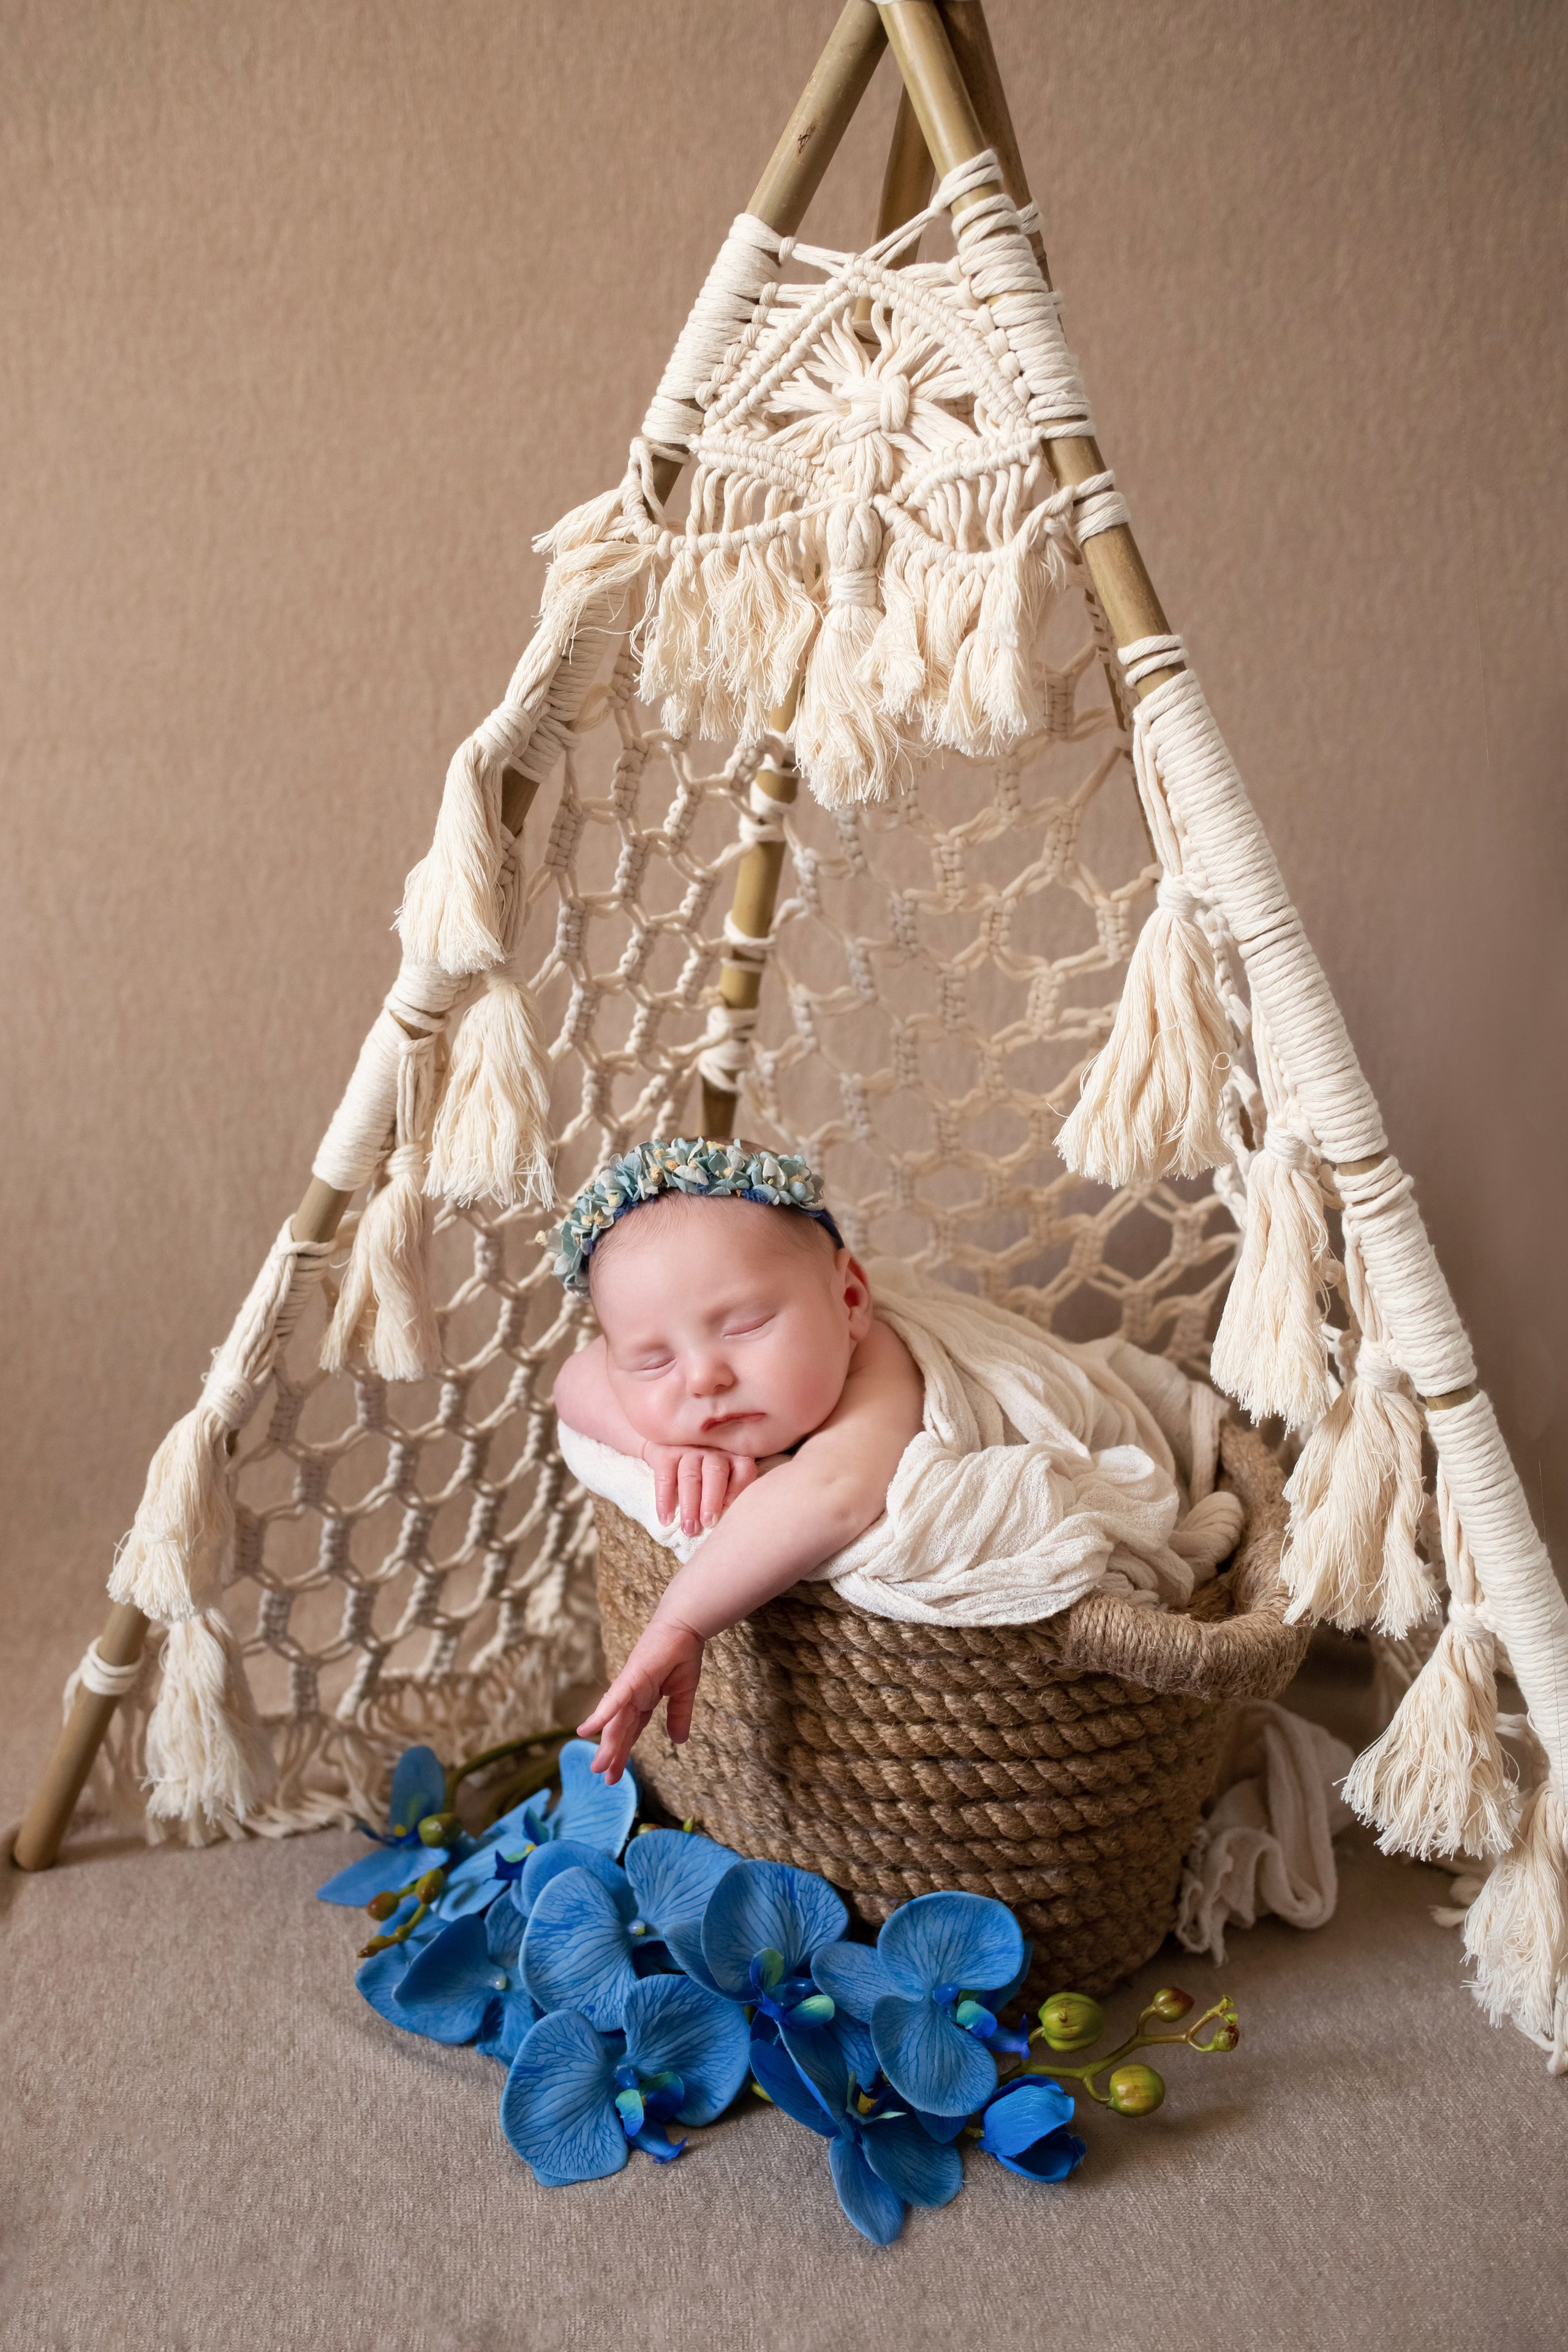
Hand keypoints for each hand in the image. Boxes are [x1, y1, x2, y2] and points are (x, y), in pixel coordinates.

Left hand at [577, 1617, 704, 1783]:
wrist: (685, 1626)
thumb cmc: (683, 1653)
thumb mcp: (684, 1693)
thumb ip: (679, 1716)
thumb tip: (679, 1741)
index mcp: (644, 1699)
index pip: (631, 1731)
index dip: (623, 1752)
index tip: (616, 1775)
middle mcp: (632, 1696)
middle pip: (620, 1731)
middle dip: (613, 1755)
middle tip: (606, 1780)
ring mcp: (629, 1686)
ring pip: (616, 1721)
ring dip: (606, 1744)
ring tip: (597, 1767)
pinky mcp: (631, 1677)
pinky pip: (615, 1700)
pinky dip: (601, 1715)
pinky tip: (587, 1730)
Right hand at [642, 1442, 757, 1537]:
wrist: (674, 1440)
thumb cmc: (708, 1471)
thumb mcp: (726, 1476)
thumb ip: (733, 1494)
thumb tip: (733, 1524)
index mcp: (735, 1456)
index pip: (743, 1471)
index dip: (737, 1492)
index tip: (730, 1516)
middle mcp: (713, 1450)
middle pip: (715, 1473)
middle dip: (711, 1500)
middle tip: (708, 1524)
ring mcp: (689, 1450)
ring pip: (690, 1477)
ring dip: (689, 1505)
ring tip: (689, 1528)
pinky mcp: (666, 1452)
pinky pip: (665, 1477)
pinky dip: (664, 1500)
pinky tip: (666, 1519)